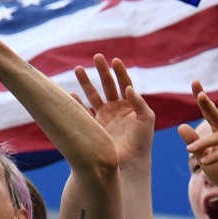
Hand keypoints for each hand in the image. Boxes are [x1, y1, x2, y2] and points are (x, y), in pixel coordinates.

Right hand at [73, 55, 153, 170]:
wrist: (130, 161)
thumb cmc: (142, 140)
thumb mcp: (147, 119)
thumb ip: (139, 102)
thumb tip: (127, 87)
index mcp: (129, 104)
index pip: (124, 83)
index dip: (120, 71)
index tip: (115, 60)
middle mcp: (116, 108)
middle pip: (107, 84)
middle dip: (102, 70)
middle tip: (97, 56)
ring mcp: (104, 116)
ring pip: (93, 95)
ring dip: (86, 82)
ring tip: (78, 68)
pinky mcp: (94, 126)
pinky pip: (83, 111)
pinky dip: (76, 102)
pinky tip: (70, 94)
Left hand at [177, 81, 217, 200]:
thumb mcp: (204, 158)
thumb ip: (194, 143)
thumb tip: (181, 126)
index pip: (211, 113)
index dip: (203, 97)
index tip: (195, 82)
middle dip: (208, 105)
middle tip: (199, 95)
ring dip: (202, 144)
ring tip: (189, 152)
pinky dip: (215, 156)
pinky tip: (205, 161)